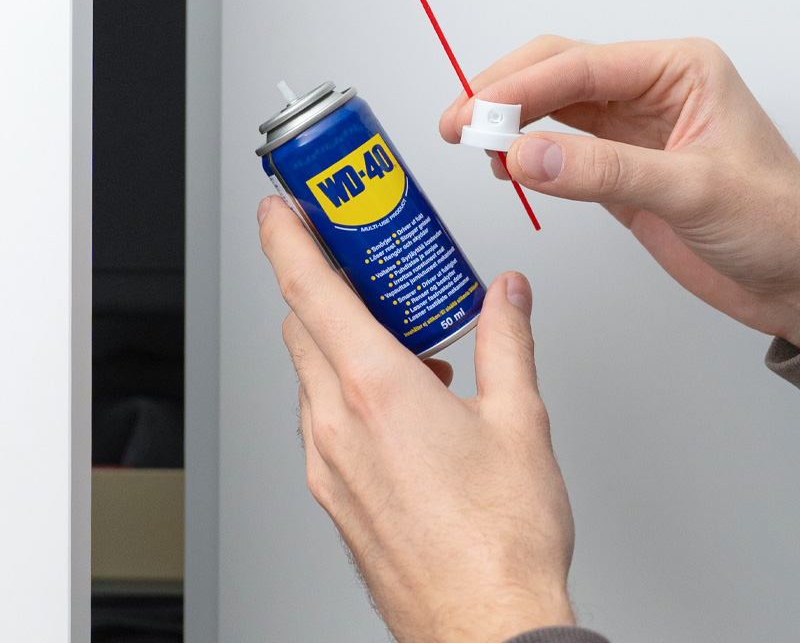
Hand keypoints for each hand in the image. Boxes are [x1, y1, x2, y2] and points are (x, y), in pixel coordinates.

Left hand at [258, 196, 575, 642]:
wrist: (483, 628)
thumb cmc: (499, 541)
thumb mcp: (518, 420)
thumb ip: (506, 341)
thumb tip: (506, 296)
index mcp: (377, 390)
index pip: (310, 291)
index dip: (286, 239)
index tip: (279, 209)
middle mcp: (336, 424)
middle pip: (303, 326)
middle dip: (319, 285)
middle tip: (355, 266)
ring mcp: (325, 463)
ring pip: (308, 372)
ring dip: (336, 341)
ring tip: (393, 339)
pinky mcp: (332, 493)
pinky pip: (319, 418)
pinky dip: (341, 389)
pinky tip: (392, 400)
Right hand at [441, 36, 799, 347]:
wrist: (794, 278)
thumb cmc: (779, 222)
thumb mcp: (694, 191)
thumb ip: (605, 171)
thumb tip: (526, 155)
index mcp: (678, 72)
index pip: (579, 66)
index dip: (520, 87)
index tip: (477, 113)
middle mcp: (648, 93)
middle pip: (555, 72)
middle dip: (501, 93)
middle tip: (460, 123)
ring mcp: (627, 132)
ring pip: (549, 109)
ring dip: (507, 122)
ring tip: (473, 143)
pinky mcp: (614, 170)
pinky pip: (556, 151)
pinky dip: (523, 156)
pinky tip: (506, 167)